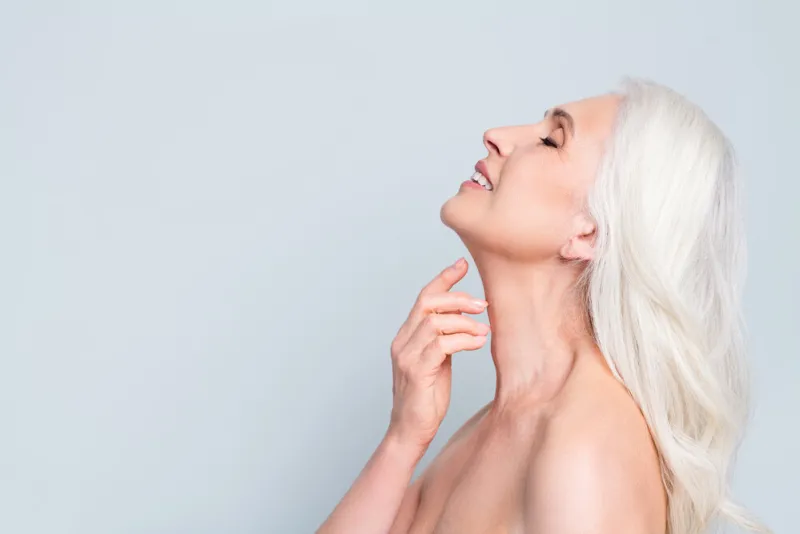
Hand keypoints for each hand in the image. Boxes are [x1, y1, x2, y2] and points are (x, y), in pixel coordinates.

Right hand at [386, 258, 488, 452]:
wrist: (410, 431)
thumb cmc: (426, 399)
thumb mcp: (437, 362)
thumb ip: (444, 340)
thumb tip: (468, 320)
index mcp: (406, 336)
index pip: (423, 297)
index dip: (443, 278)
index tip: (462, 265)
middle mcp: (402, 342)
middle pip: (428, 303)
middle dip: (458, 298)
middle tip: (483, 304)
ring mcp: (407, 356)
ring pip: (436, 322)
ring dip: (465, 322)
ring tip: (483, 330)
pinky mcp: (417, 372)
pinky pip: (442, 346)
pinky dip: (464, 340)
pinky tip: (478, 343)